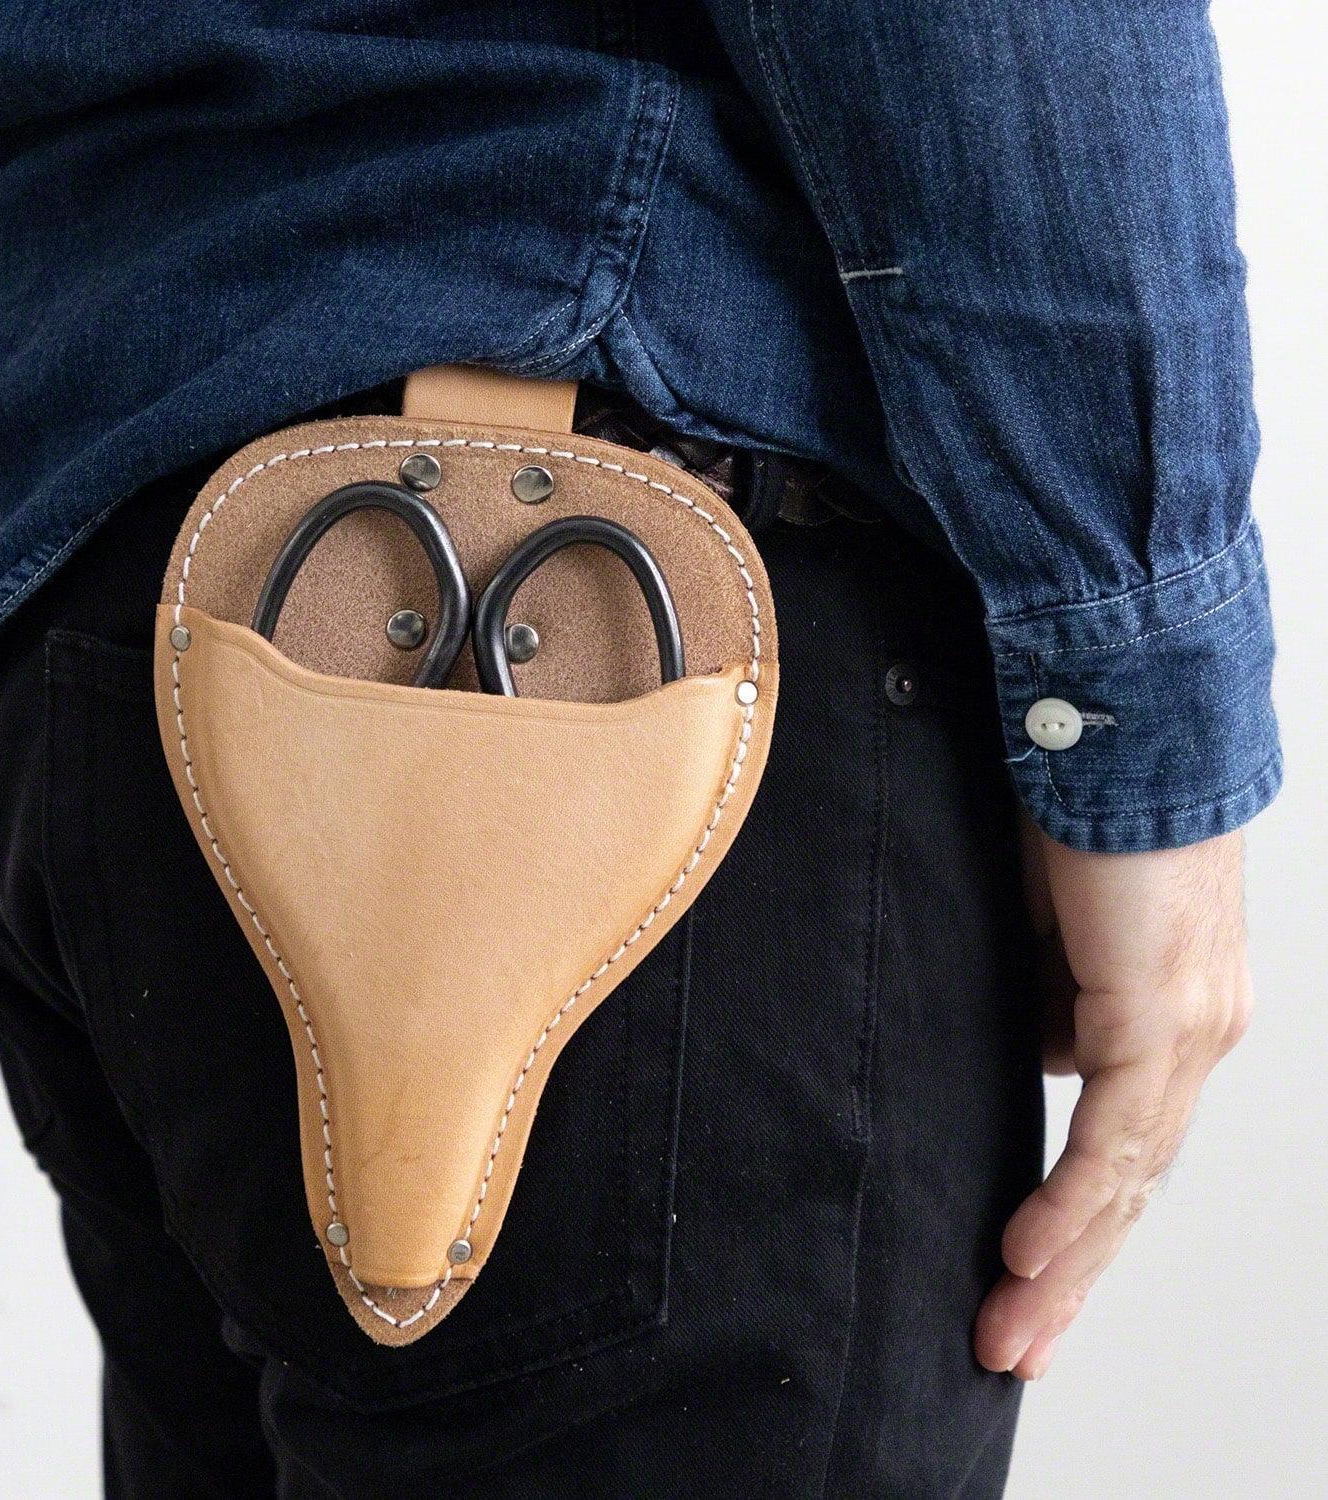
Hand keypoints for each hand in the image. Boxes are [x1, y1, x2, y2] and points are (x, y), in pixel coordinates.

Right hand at [974, 817, 1252, 1380]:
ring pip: (1128, 1177)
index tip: (1021, 1277)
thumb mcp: (1038, 921)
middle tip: (1013, 1344)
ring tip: (1009, 1330)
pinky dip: (1071, 1201)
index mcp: (1170, 1012)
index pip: (1124, 1143)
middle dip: (1070, 1277)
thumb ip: (1042, 993)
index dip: (1077, 1222)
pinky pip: (1114, 1134)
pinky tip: (1029, 1255)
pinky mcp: (1160, 1011)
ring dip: (1064, 1264)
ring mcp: (1187, 1028)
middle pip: (1131, 1183)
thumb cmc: (1071, 803)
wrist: (1120, 718)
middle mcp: (1196, 1032)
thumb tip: (1028, 1045)